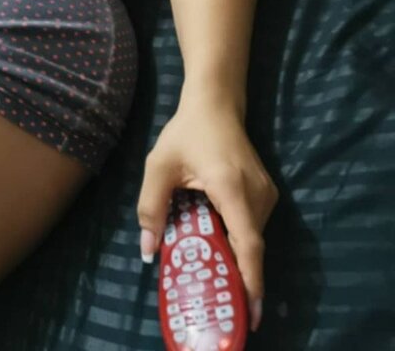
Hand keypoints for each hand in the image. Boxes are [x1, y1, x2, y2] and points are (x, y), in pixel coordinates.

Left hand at [136, 93, 278, 332]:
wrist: (216, 104)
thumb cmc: (187, 132)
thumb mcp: (159, 166)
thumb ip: (151, 207)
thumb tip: (148, 250)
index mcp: (231, 187)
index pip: (248, 244)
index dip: (249, 279)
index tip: (249, 310)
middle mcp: (257, 194)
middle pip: (250, 247)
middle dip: (236, 276)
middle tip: (218, 302)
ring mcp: (266, 194)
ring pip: (252, 238)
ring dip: (234, 256)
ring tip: (213, 276)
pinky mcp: (266, 193)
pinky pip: (253, 226)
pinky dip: (237, 241)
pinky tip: (218, 246)